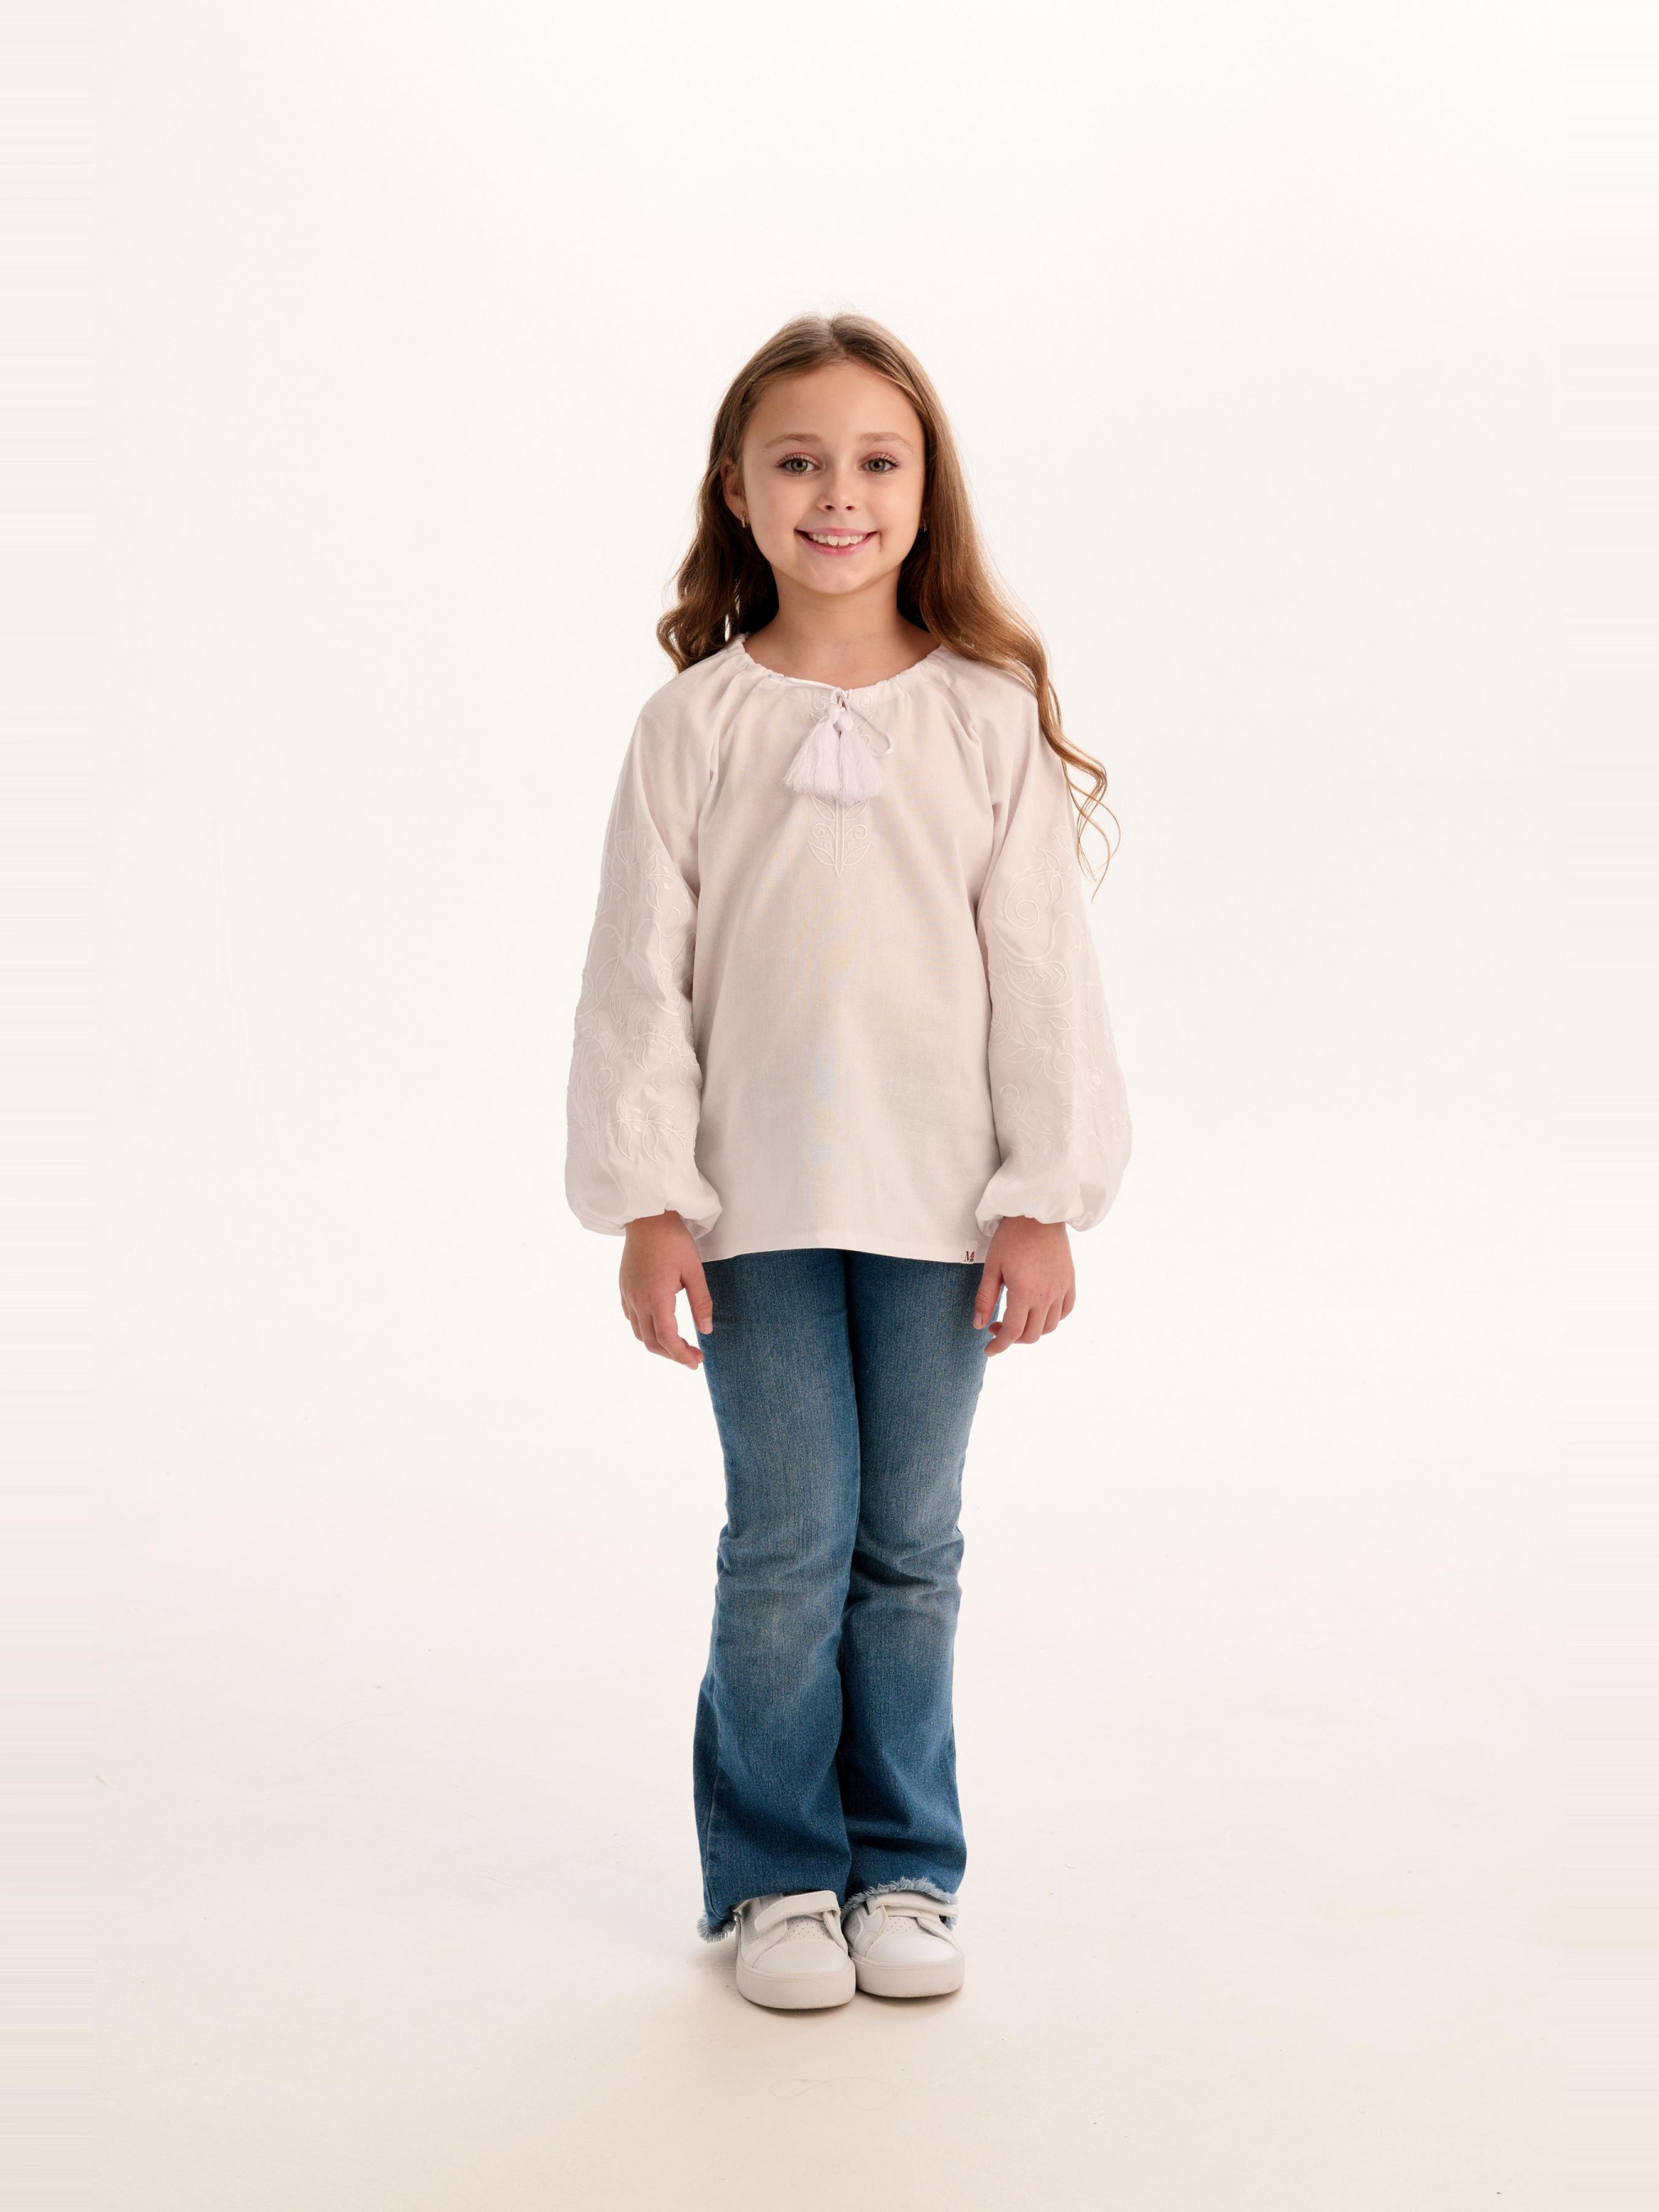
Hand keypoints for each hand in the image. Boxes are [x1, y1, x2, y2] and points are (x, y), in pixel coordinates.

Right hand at [619, 1211, 713, 1369]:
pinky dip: (645, 1329)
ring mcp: (627, 1295)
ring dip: (657, 1344)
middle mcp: (637, 1301)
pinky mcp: (624, 1287)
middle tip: (692, 1357)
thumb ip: (701, 1302)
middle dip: (671, 1354)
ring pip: (639, 1333)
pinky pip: (631, 1318)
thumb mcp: (694, 1270)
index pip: (667, 1339)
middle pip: (651, 1342)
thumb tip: (706, 1330)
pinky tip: (659, 1325)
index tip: (696, 1362)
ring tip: (677, 1345)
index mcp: (656, 1298)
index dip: (681, 1355)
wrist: (646, 1216)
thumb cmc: (673, 1240)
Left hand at [972, 1217, 1074, 1355]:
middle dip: (1012, 1339)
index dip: (999, 1346)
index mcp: (1024, 1293)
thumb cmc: (1012, 1237)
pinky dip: (1052, 1319)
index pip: (1013, 1332)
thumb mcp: (992, 1267)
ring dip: (1032, 1331)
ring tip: (1018, 1319)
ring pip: (1050, 1327)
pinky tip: (1039, 1311)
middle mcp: (1046, 1296)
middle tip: (996, 1326)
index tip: (988, 1350)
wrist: (1039, 1214)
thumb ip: (985, 1298)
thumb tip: (978, 1325)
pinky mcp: (1069, 1282)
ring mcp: (1061, 1290)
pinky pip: (1065, 1311)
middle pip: (1032, 1335)